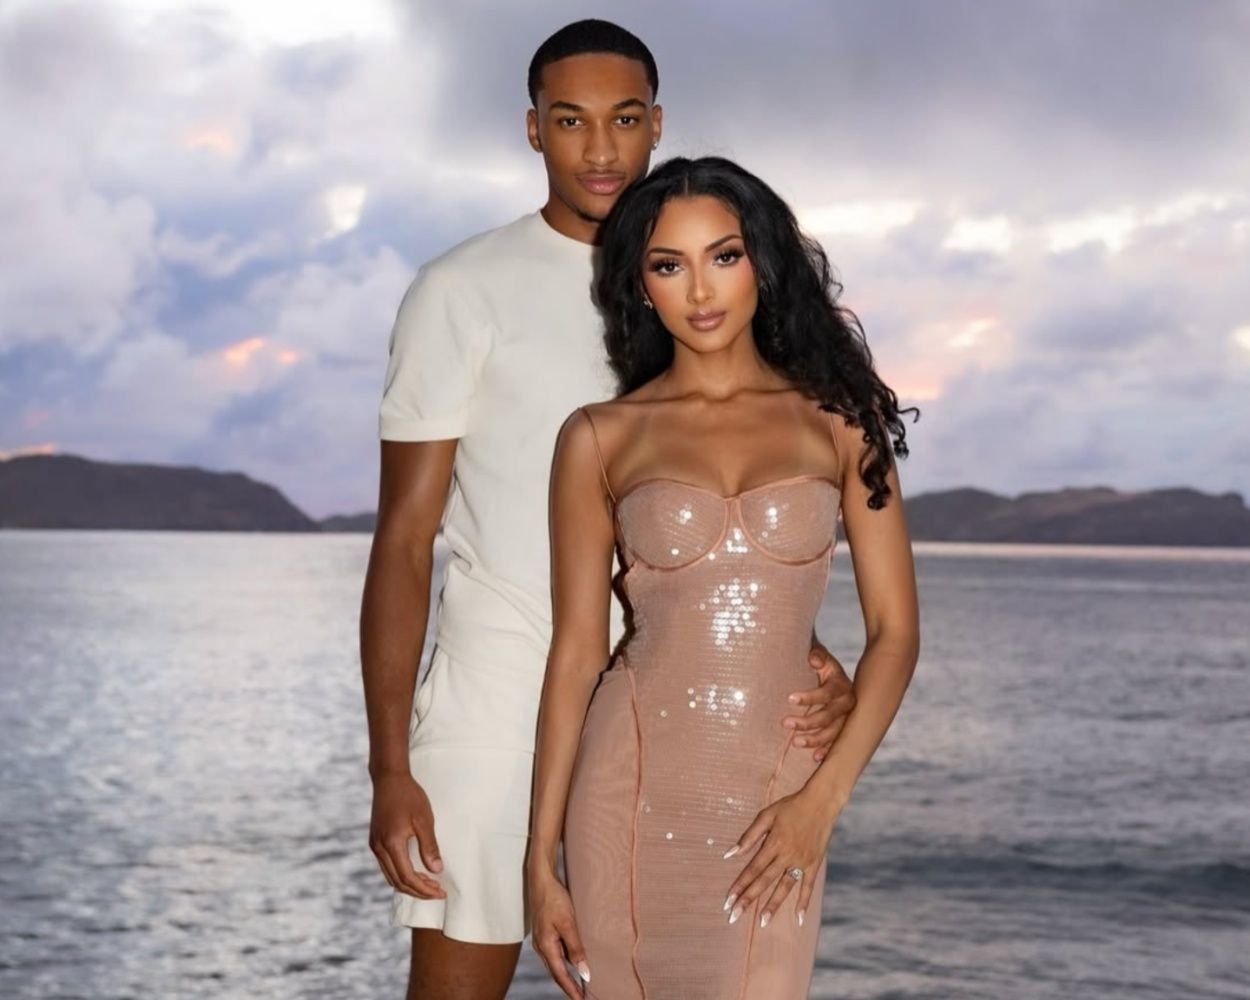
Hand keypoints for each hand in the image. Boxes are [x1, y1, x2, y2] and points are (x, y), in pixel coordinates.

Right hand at [368, 771, 446, 898]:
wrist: (389, 778)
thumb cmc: (409, 796)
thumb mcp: (424, 820)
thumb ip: (429, 846)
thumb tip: (436, 870)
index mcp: (391, 844)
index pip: (408, 877)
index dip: (424, 888)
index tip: (441, 892)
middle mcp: (379, 848)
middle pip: (398, 882)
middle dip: (418, 891)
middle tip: (438, 892)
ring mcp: (375, 845)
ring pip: (391, 877)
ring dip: (409, 885)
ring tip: (429, 885)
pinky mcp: (375, 841)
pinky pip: (387, 867)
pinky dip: (401, 875)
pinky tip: (415, 872)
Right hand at [528, 867, 591, 999]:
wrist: (541, 880)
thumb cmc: (554, 899)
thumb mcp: (568, 923)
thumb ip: (576, 948)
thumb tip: (584, 972)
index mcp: (546, 946)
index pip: (560, 975)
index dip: (571, 989)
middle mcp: (541, 946)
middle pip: (556, 973)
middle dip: (568, 986)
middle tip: (582, 997)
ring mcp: (542, 940)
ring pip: (555, 964)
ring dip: (566, 975)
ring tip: (580, 984)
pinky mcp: (545, 932)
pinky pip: (555, 953)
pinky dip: (564, 962)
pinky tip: (573, 961)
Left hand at [721, 789, 841, 929]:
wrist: (821, 802)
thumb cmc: (790, 806)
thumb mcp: (766, 815)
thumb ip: (749, 836)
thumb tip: (729, 854)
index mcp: (773, 843)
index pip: (752, 869)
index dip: (739, 885)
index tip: (728, 901)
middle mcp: (787, 855)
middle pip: (764, 881)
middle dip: (748, 900)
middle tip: (734, 917)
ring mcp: (802, 861)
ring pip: (784, 887)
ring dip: (772, 905)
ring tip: (762, 923)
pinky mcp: (814, 864)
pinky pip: (808, 886)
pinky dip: (803, 902)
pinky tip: (799, 918)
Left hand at [783, 643, 855, 761]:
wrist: (831, 674)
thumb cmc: (820, 664)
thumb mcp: (819, 656)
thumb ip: (817, 655)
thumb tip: (813, 659)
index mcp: (842, 685)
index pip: (827, 693)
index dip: (809, 697)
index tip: (789, 699)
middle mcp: (848, 703)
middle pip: (829, 716)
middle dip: (807, 721)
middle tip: (785, 722)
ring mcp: (846, 718)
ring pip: (833, 733)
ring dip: (814, 739)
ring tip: (795, 742)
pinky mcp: (842, 729)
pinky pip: (836, 743)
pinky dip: (827, 750)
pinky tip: (815, 758)